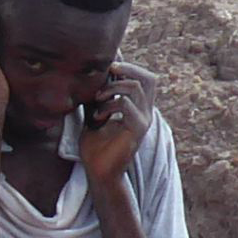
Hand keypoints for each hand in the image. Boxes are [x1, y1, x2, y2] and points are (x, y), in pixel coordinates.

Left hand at [78, 66, 156, 192]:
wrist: (98, 172)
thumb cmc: (95, 147)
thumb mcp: (93, 115)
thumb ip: (97, 97)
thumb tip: (89, 77)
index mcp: (137, 107)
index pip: (142, 78)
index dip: (128, 66)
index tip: (107, 64)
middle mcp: (144, 112)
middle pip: (148, 78)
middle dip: (128, 68)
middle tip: (109, 69)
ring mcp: (144, 120)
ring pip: (136, 87)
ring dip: (112, 88)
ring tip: (97, 99)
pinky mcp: (138, 129)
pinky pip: (126, 104)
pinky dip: (109, 104)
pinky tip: (97, 117)